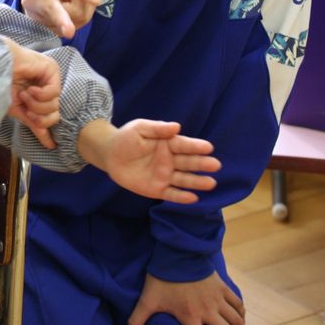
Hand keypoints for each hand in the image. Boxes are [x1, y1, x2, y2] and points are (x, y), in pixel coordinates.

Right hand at [1, 37, 61, 149]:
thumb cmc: (0, 85)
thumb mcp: (18, 109)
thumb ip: (34, 123)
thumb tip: (50, 145)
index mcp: (38, 96)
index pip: (50, 116)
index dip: (49, 129)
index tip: (52, 145)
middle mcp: (46, 86)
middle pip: (54, 114)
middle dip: (40, 117)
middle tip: (27, 110)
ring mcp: (50, 77)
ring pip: (54, 105)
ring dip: (36, 105)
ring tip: (23, 95)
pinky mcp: (51, 69)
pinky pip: (54, 92)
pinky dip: (40, 95)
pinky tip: (30, 90)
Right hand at [18, 0, 100, 38]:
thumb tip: (95, 1)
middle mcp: (33, 0)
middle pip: (53, 10)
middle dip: (61, 20)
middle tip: (69, 32)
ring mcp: (39, 19)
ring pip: (74, 18)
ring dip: (80, 7)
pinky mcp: (48, 31)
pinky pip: (75, 25)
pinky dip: (78, 17)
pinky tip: (68, 10)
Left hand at [79, 119, 219, 203]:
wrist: (110, 154)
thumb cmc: (127, 138)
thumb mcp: (140, 128)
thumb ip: (157, 128)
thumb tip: (176, 126)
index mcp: (168, 144)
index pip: (184, 145)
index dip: (196, 146)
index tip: (208, 147)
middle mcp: (170, 160)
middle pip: (188, 163)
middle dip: (201, 164)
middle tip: (215, 165)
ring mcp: (165, 175)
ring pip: (183, 179)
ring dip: (197, 182)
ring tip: (210, 183)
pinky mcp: (157, 189)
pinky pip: (171, 194)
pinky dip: (181, 197)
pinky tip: (193, 198)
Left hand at [128, 272, 244, 324]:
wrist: (176, 252)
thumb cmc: (162, 277)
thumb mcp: (147, 299)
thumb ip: (137, 319)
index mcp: (189, 316)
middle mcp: (207, 311)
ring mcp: (217, 299)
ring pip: (236, 321)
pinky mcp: (222, 287)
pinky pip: (238, 304)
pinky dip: (241, 314)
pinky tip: (239, 319)